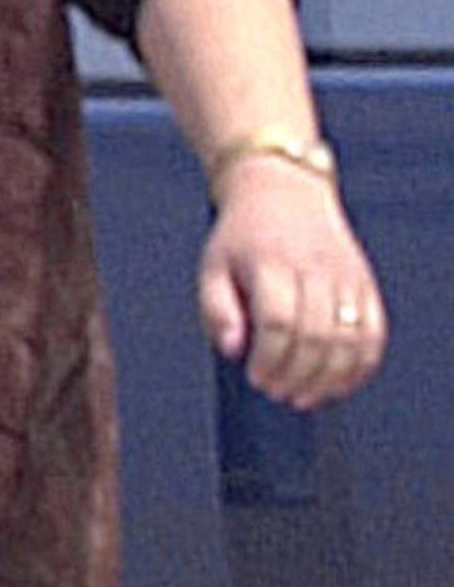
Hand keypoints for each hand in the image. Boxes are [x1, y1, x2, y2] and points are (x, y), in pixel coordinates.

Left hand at [198, 158, 387, 410]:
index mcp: (270, 263)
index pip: (278, 321)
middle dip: (296, 375)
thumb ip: (216, 310)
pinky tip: (340, 384)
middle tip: (277, 393)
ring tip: (305, 397)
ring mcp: (345, 275)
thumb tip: (232, 351)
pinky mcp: (364, 282)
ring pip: (349, 338)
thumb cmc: (242, 236)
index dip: (269, 358)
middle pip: (316, 335)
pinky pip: (374, 331)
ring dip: (329, 378)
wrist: (283, 188)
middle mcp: (313, 268)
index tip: (256, 378)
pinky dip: (362, 365)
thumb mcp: (213, 265)